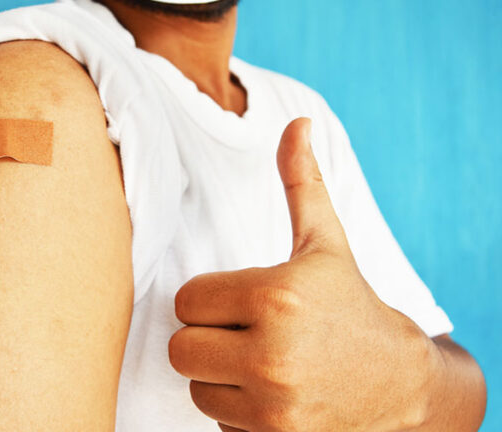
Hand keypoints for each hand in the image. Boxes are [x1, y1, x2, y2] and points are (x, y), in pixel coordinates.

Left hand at [169, 118, 443, 430]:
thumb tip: (296, 123)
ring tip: (262, 364)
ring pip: (196, 387)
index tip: (242, 302)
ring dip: (219, 377)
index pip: (187, 300)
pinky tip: (272, 396)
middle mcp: (272, 354)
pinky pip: (217, 421)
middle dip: (207, 338)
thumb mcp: (326, 245)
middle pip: (181, 347)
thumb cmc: (351, 307)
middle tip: (246, 334)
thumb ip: (301, 185)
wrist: (401, 385)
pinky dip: (235, 410)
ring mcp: (273, 406)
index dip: (209, 300)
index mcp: (276, 296)